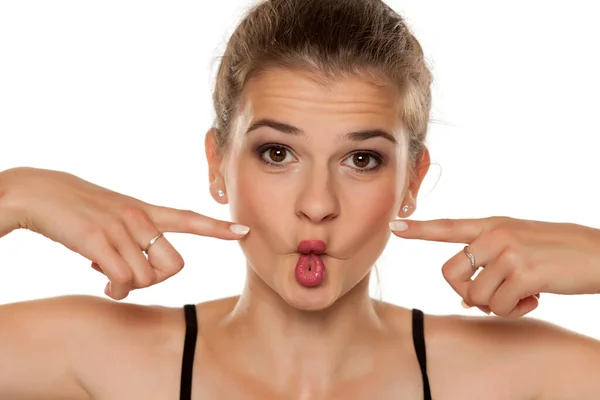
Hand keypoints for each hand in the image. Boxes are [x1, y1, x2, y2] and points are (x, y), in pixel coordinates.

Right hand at [0, 167, 248, 299]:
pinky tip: (98, 276)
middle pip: (174, 266)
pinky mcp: (98, 240)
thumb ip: (134, 241)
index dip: (218, 228)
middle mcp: (139, 217)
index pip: (190, 219)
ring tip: (106, 271)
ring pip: (145, 278)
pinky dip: (113, 288)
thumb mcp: (115, 216)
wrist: (39, 193)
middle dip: (156, 279)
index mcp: (146, 211)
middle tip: (132, 274)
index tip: (245, 232)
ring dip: (127, 286)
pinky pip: (121, 281)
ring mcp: (120, 228)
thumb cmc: (80, 210)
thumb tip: (137, 278)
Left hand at [390, 216, 599, 317]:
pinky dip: (515, 311)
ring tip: (522, 294)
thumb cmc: (558, 253)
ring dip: (497, 305)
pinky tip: (534, 298)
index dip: (419, 229)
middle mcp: (495, 235)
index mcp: (493, 225)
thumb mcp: (520, 245)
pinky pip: (499, 306)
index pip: (448, 226)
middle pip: (450, 274)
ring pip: (475, 296)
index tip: (394, 226)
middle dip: (466, 294)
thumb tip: (466, 301)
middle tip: (493, 297)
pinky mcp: (524, 272)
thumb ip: (489, 264)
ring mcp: (509, 252)